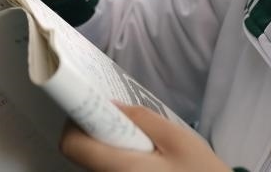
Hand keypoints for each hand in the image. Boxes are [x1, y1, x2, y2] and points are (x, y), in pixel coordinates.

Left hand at [60, 104, 229, 171]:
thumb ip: (141, 119)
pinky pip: (108, 169)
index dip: (76, 120)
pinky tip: (144, 154)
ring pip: (95, 161)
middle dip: (97, 131)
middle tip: (124, 120)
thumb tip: (111, 105)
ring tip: (141, 139)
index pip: (72, 145)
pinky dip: (118, 157)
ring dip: (109, 144)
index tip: (93, 105)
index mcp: (120, 169)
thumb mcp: (176, 139)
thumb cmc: (199, 170)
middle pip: (82, 152)